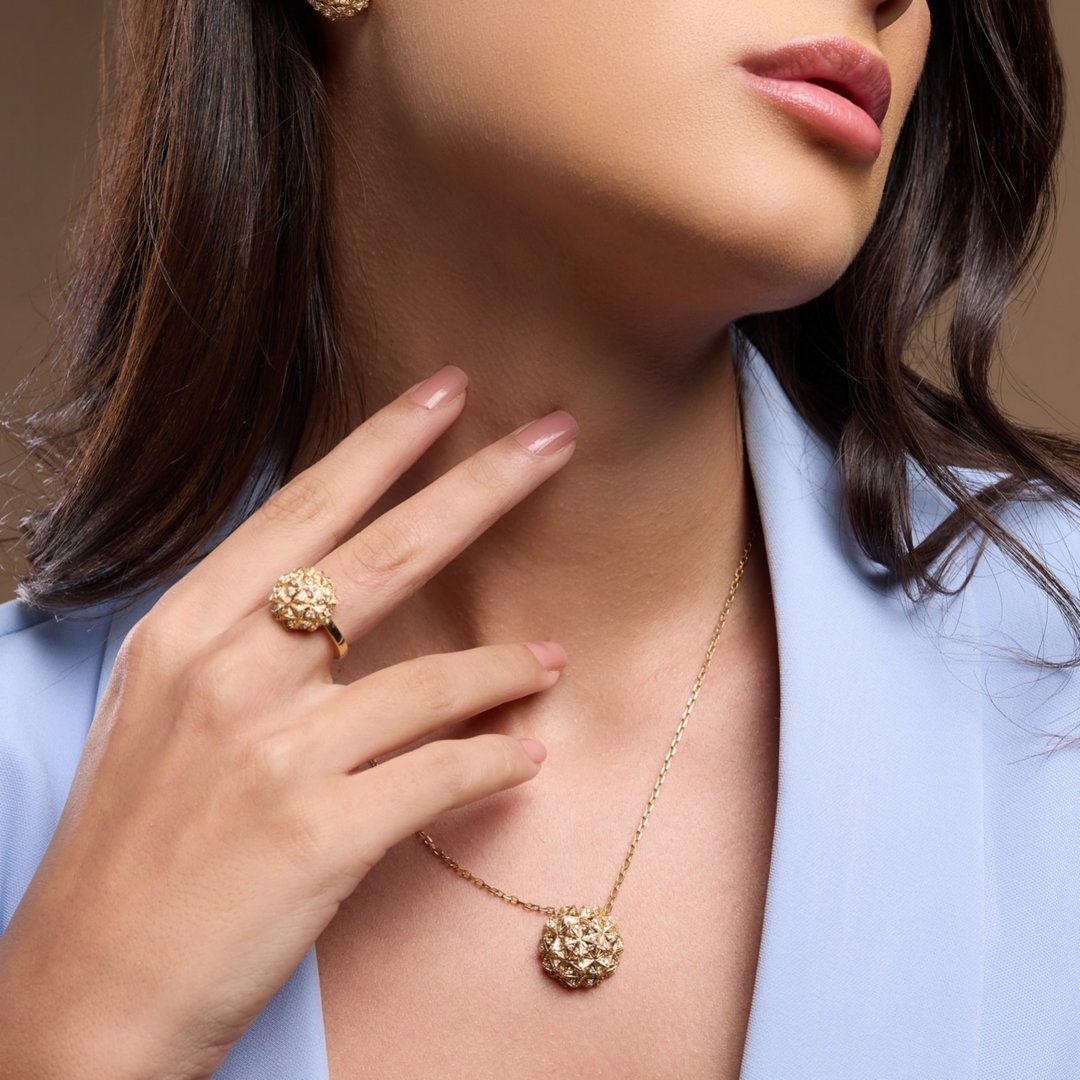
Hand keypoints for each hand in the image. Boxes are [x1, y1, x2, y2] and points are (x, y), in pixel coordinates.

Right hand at [0, 365, 577, 1079]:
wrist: (87, 985)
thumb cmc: (131, 842)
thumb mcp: (162, 707)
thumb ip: (241, 638)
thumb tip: (332, 592)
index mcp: (188, 629)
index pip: (305, 508)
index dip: (384, 444)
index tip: (446, 392)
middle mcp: (230, 672)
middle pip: (384, 554)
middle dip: (482, 486)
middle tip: (554, 438)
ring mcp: (275, 751)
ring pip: (431, 677)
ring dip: (509, 665)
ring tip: (552, 658)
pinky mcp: (319, 832)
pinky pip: (441, 775)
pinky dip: (493, 763)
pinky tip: (525, 759)